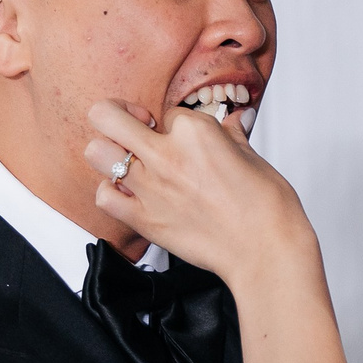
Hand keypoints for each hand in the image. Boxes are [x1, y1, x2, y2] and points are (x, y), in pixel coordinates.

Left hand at [84, 99, 311, 285]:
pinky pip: (104, 197)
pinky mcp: (144, 220)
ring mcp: (150, 187)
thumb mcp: (252, 157)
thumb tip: (233, 123)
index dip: (179, 124)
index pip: (169, 111)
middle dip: (119, 115)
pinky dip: (111, 192)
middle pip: (107, 115)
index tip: (191, 139)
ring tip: (128, 159)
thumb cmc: (267, 208)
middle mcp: (166, 155)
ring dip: (108, 151)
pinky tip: (130, 193)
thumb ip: (232, 136)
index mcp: (195, 131)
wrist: (266, 250)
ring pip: (96, 152)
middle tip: (137, 127)